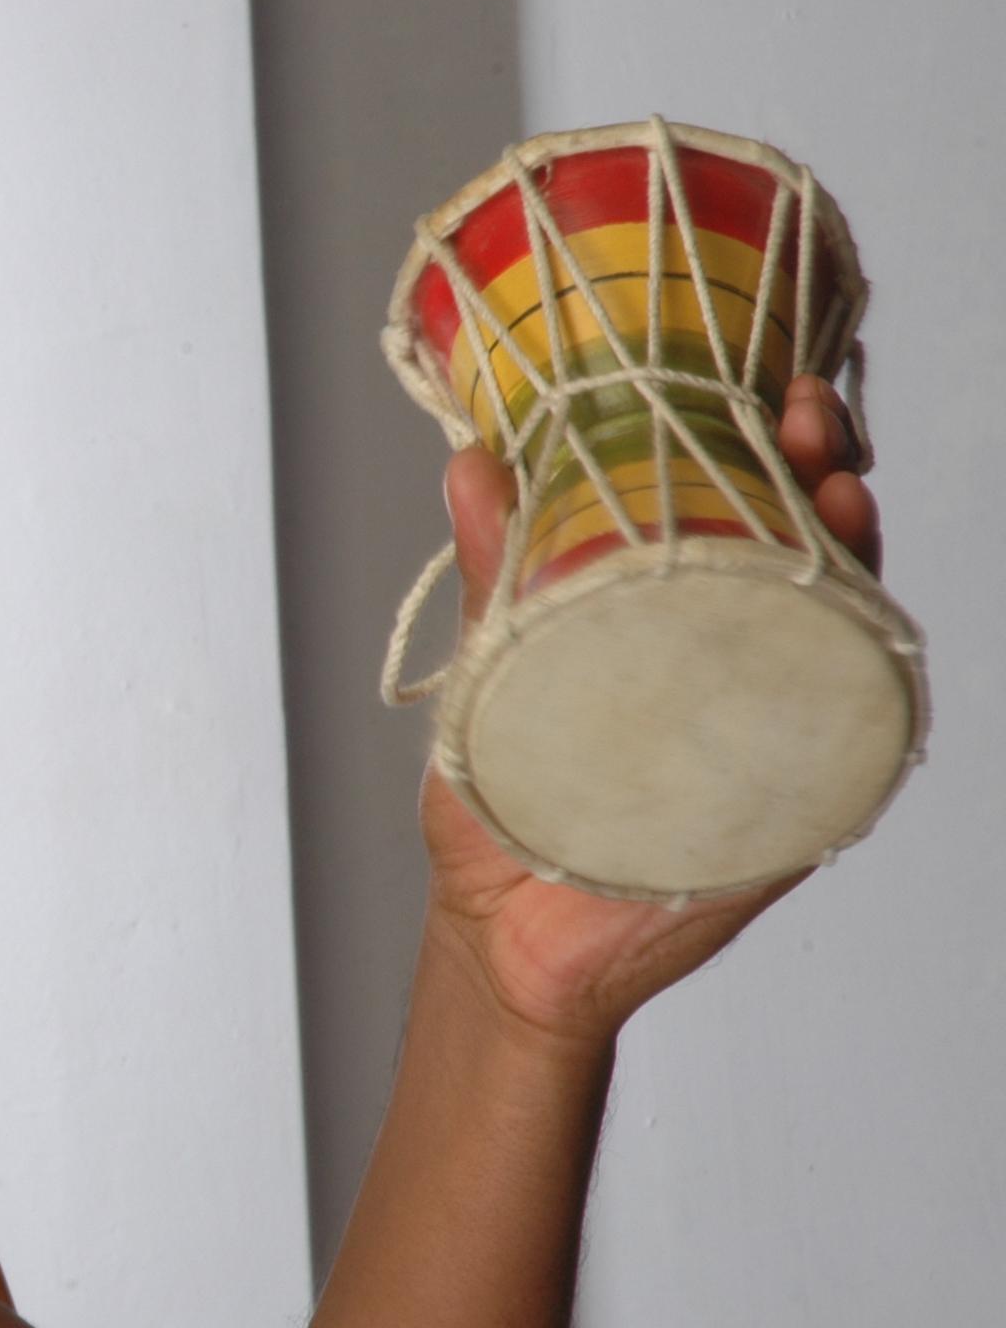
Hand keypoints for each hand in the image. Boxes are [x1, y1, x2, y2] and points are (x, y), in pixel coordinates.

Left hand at [418, 376, 883, 1049]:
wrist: (505, 940)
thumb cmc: (509, 805)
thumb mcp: (493, 674)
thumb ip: (499, 577)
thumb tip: (472, 464)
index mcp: (674, 622)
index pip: (744, 511)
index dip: (767, 443)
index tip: (765, 387)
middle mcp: (739, 666)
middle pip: (808, 548)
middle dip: (821, 471)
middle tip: (803, 421)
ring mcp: (771, 732)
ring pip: (840, 623)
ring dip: (849, 551)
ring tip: (834, 492)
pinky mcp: (786, 809)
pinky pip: (842, 738)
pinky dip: (856, 676)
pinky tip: (851, 624)